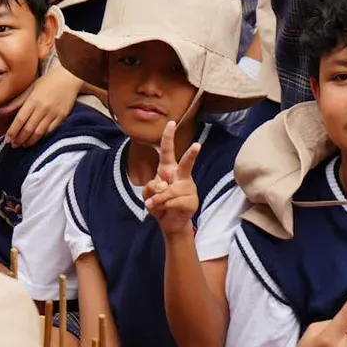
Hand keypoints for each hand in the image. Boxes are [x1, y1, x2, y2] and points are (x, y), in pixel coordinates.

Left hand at [0, 65, 81, 147]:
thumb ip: (16, 102)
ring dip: (30, 141)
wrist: (70, 77)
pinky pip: (50, 131)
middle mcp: (43, 108)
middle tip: (13, 145)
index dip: (12, 131)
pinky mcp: (62, 117)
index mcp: (33, 100)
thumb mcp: (31, 88)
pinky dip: (42, 137)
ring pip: (39, 132)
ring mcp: (53, 113)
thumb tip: (0, 111)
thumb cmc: (48, 81)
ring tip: (24, 145)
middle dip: (19, 139)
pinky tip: (36, 139)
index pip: (20, 120)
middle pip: (28, 129)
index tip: (7, 139)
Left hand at [143, 120, 200, 235]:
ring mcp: (189, 188)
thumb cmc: (159, 203)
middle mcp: (181, 176)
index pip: (168, 151)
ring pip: (170, 190)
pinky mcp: (192, 201)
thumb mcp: (148, 194)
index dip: (168, 137)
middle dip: (191, 155)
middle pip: (186, 164)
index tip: (171, 123)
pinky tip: (164, 210)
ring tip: (154, 205)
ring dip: (158, 200)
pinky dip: (163, 207)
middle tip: (197, 146)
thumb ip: (151, 187)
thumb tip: (163, 186)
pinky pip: (173, 202)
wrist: (169, 222)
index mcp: (169, 170)